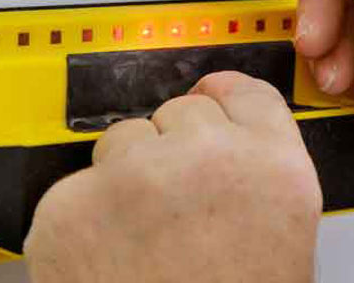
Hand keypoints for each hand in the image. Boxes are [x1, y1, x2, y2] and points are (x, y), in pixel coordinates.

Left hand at [24, 72, 321, 282]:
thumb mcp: (285, 236)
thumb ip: (262, 170)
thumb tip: (227, 130)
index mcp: (273, 167)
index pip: (243, 92)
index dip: (221, 99)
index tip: (207, 99)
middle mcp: (206, 158)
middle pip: (180, 112)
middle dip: (173, 152)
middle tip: (178, 211)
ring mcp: (133, 177)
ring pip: (122, 141)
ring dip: (126, 180)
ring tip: (143, 243)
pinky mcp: (68, 205)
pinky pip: (74, 187)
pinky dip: (82, 219)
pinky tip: (109, 259)